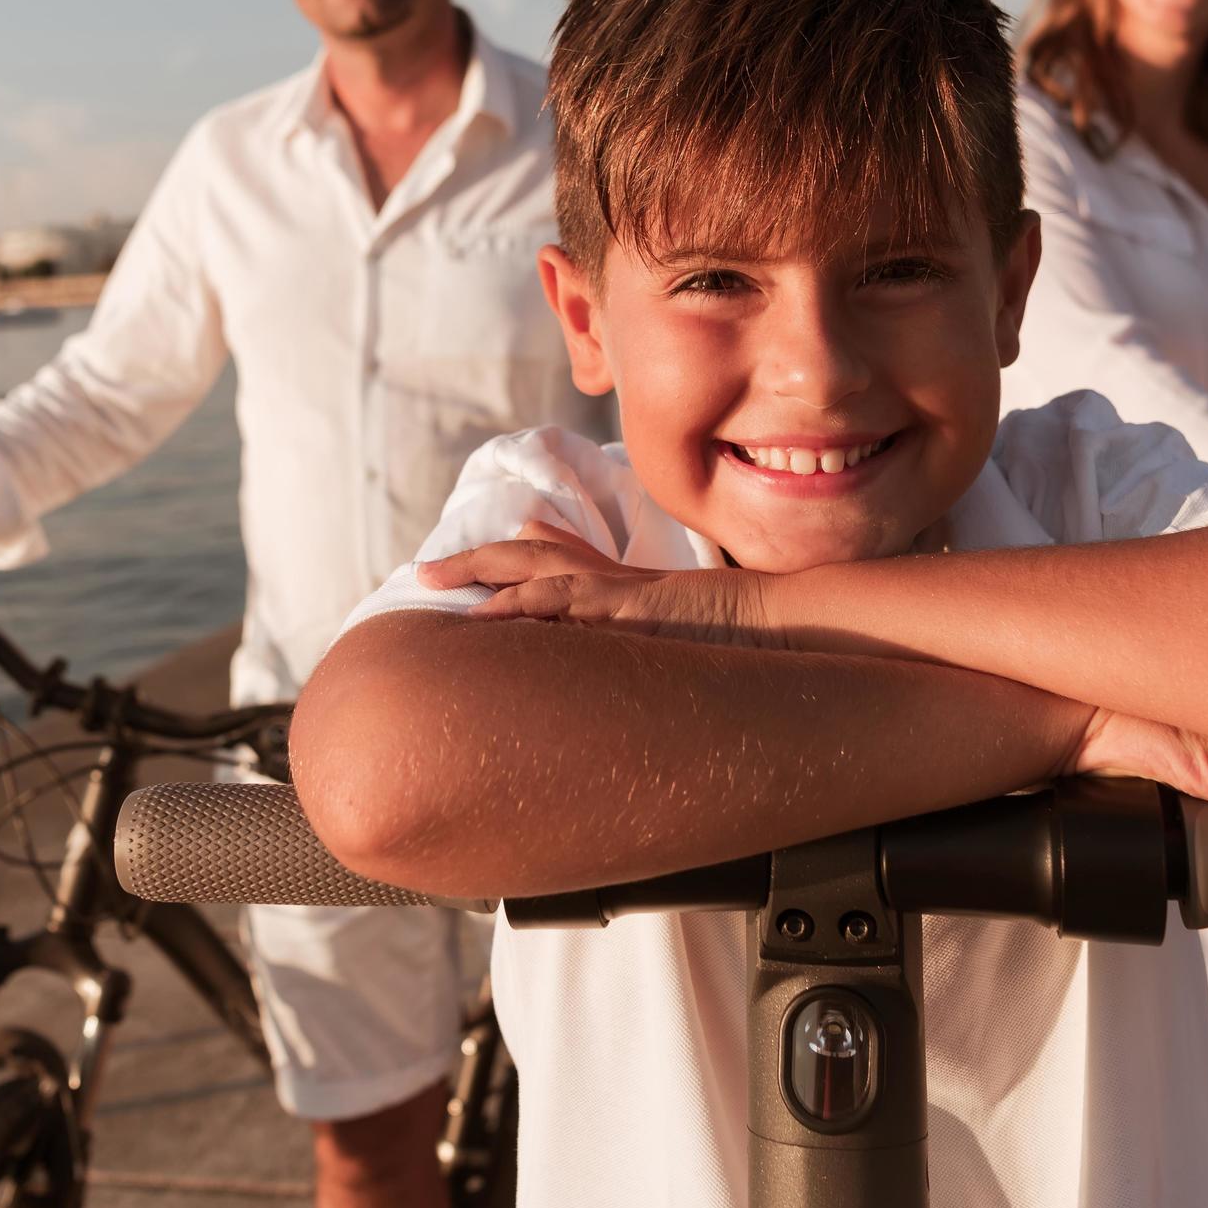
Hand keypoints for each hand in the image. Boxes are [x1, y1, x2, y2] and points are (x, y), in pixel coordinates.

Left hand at [417, 519, 775, 647]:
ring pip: (538, 567)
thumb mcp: (675, 637)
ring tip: (435, 582)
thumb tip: (607, 654)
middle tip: (424, 572)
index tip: (459, 570)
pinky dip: (522, 602)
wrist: (783, 628)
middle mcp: (615, 581)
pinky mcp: (631, 608)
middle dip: (475, 561)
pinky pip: (566, 597)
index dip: (503, 561)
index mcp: (622, 586)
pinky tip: (487, 615)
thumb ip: (639, 633)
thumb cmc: (738, 641)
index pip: (552, 558)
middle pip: (532, 553)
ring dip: (482, 571)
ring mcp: (621, 592)